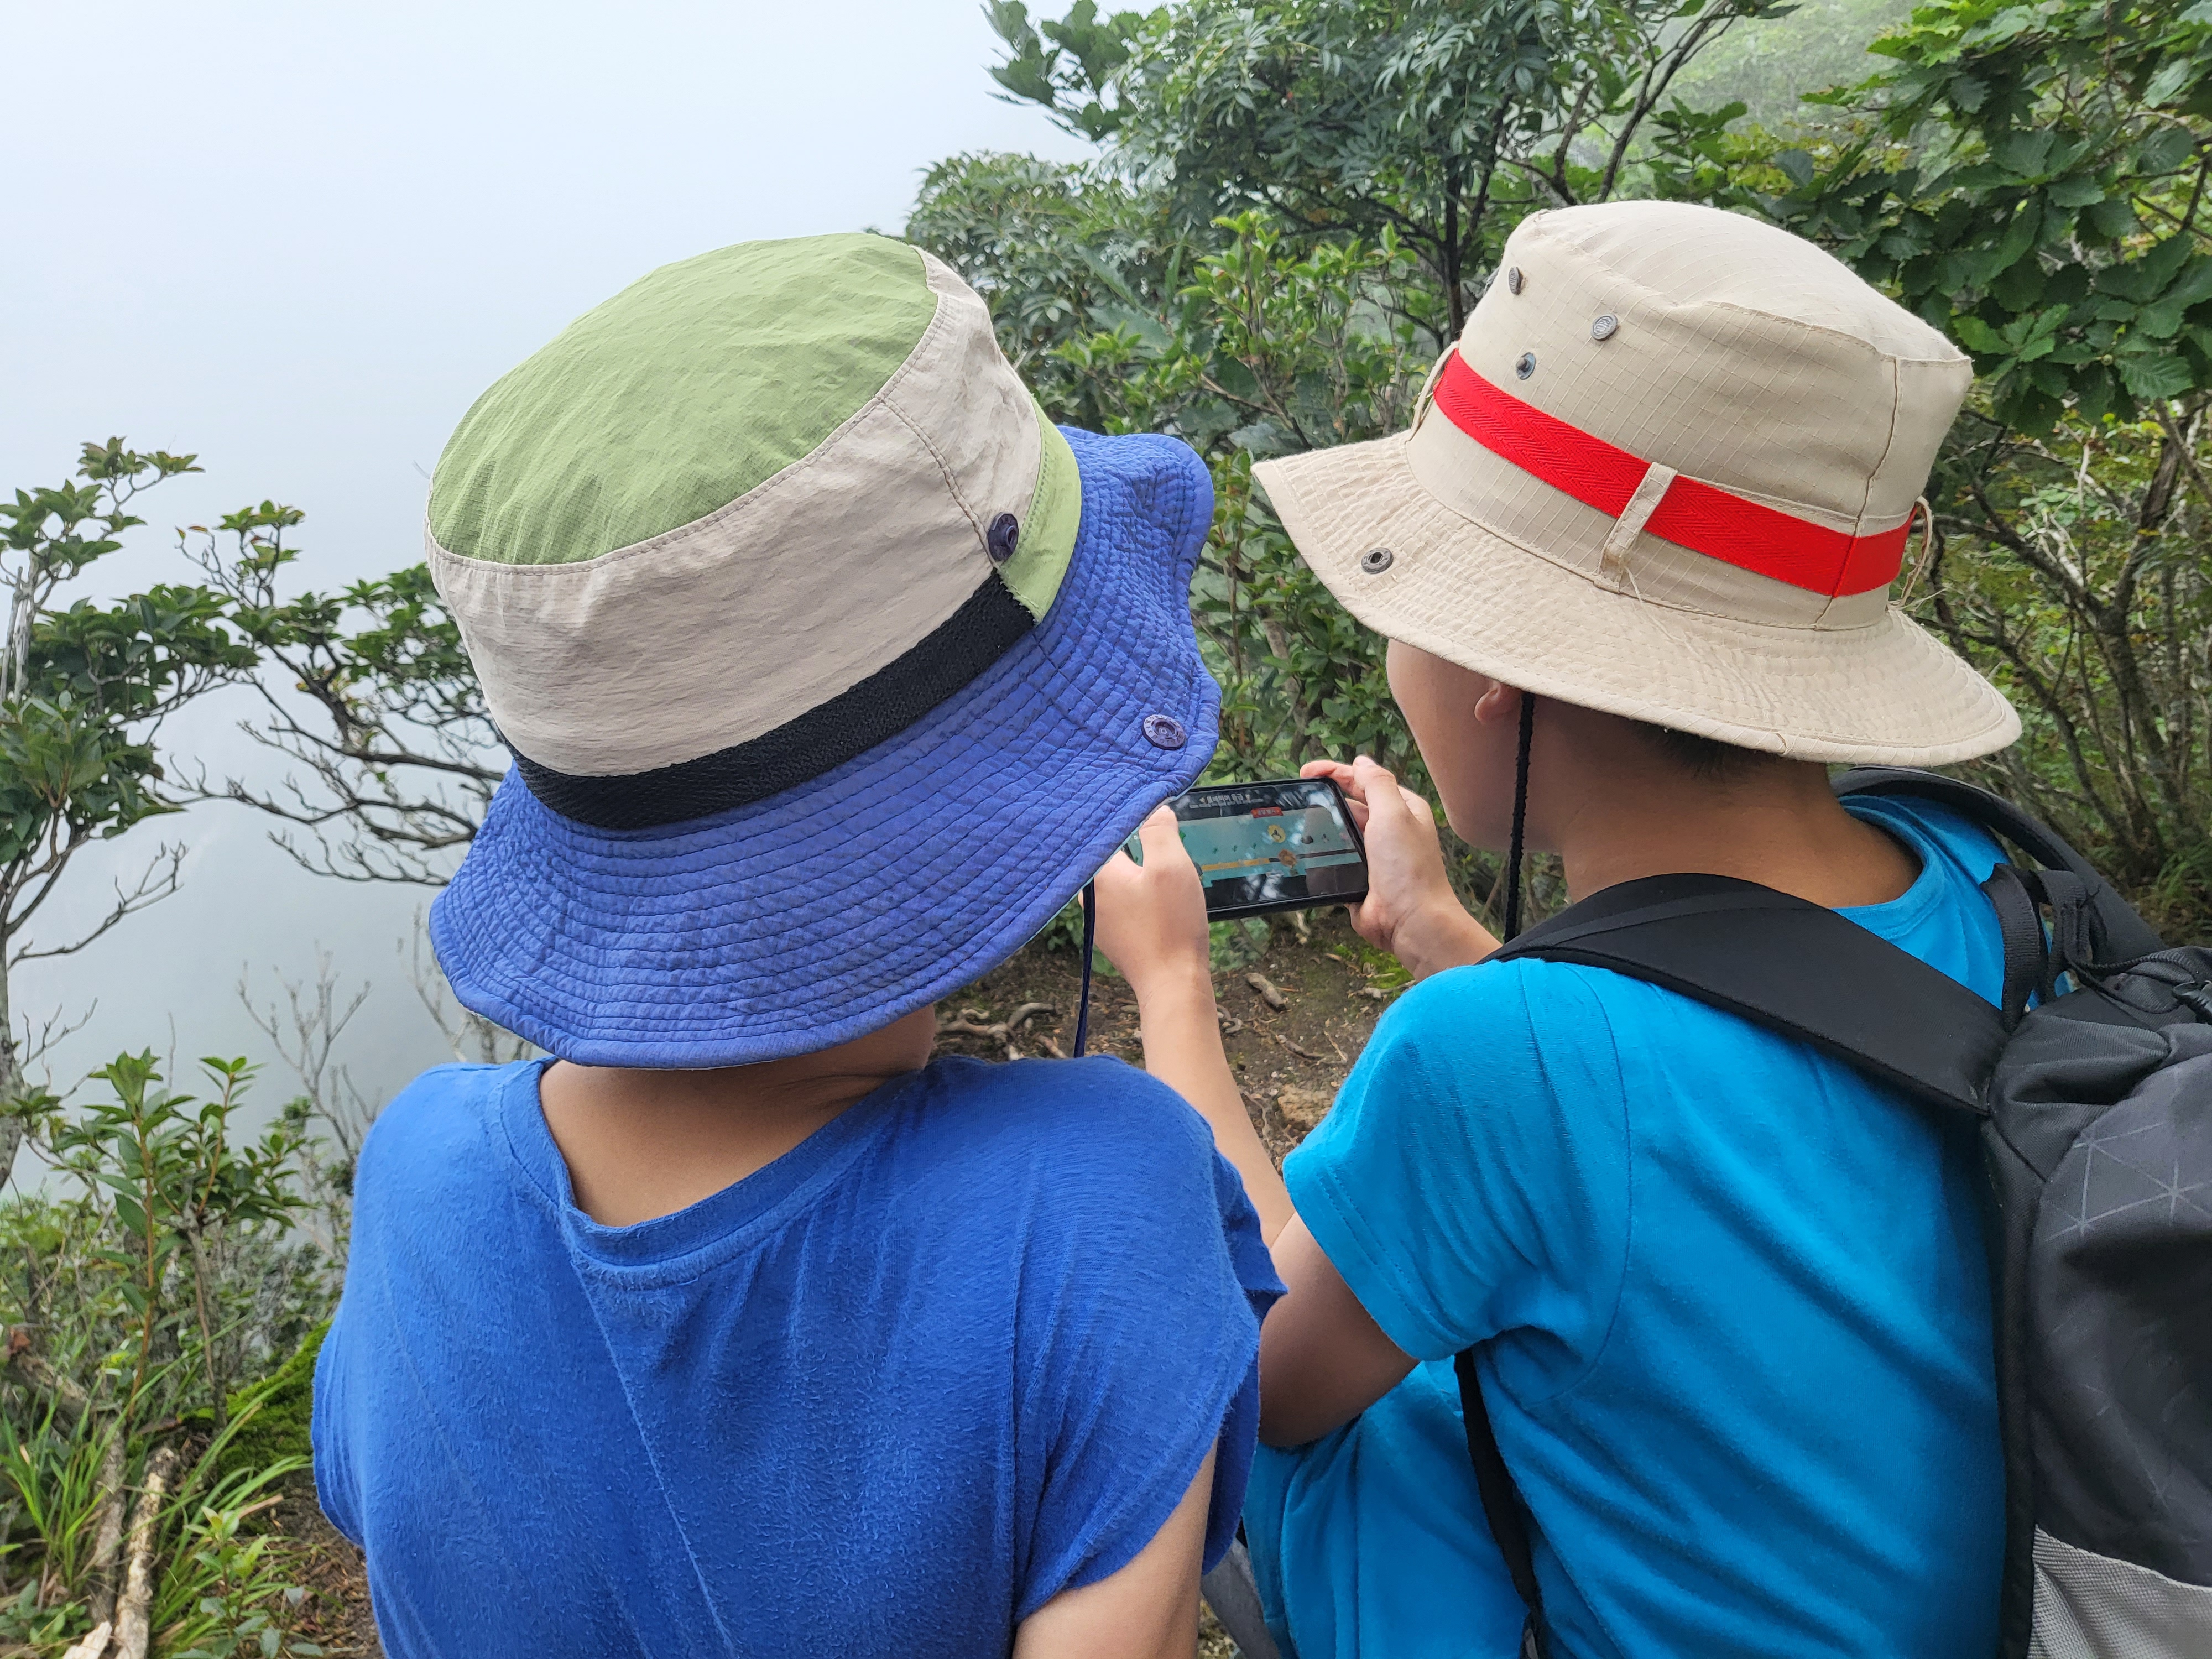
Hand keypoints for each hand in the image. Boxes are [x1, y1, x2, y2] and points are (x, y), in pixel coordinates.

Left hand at [1092, 805, 1214, 1008]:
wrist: (1172, 985)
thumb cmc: (1171, 926)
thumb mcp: (1171, 866)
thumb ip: (1159, 831)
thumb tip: (1154, 808)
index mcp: (1097, 874)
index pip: (1108, 830)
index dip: (1132, 817)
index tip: (1149, 808)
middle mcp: (1090, 895)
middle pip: (1114, 853)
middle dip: (1139, 845)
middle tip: (1164, 841)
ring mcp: (1100, 918)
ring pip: (1122, 879)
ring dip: (1143, 872)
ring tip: (1167, 873)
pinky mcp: (1114, 934)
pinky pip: (1126, 901)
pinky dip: (1142, 895)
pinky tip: (1162, 902)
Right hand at [1300, 756, 1496, 978]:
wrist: (1410, 921)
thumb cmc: (1408, 867)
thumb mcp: (1394, 813)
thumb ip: (1377, 783)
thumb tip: (1361, 762)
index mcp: (1402, 809)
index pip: (1364, 781)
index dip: (1335, 772)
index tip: (1306, 771)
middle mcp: (1388, 830)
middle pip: (1349, 805)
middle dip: (1325, 799)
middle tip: (1297, 796)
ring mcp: (1372, 855)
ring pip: (1339, 833)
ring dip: (1320, 828)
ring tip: (1295, 822)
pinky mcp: (1358, 878)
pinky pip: (1334, 861)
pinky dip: (1321, 855)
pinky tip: (1303, 851)